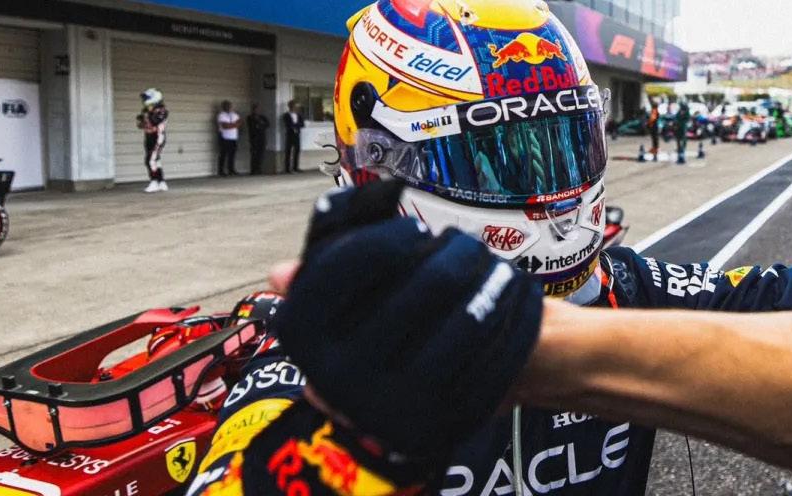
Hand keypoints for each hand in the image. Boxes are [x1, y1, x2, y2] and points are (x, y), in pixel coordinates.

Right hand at [270, 181, 545, 459]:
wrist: (441, 403)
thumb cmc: (389, 333)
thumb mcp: (348, 305)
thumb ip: (326, 272)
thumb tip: (281, 272)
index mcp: (304, 342)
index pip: (332, 271)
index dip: (378, 240)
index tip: (413, 229)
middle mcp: (337, 378)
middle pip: (414, 283)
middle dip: (453, 252)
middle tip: (466, 246)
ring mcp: (390, 404)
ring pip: (457, 311)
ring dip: (483, 275)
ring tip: (489, 266)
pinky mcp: (440, 420)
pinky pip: (485, 345)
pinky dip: (503, 309)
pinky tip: (509, 294)